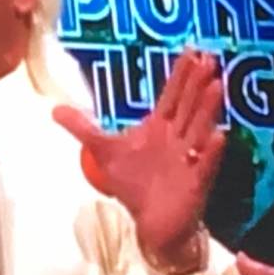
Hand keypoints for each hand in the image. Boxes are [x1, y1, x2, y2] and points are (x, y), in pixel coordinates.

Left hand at [54, 49, 225, 273]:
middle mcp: (178, 139)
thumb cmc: (135, 185)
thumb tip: (55, 109)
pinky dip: (211, 153)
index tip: (193, 50)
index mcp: (160, 128)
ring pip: (199, 129)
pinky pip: (205, 166)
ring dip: (207, 109)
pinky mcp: (196, 183)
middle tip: (210, 58)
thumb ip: (83, 129)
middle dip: (197, 84)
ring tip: (216, 87)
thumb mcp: (104, 152)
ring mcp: (190, 159)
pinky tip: (219, 136)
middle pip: (188, 106)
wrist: (153, 224)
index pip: (172, 96)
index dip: (181, 74)